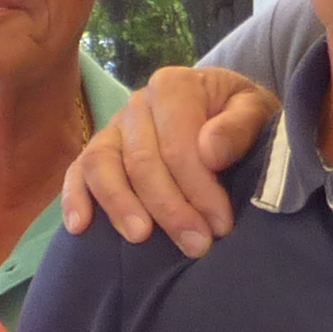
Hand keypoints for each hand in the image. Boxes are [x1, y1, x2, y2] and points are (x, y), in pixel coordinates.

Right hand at [61, 64, 276, 254]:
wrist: (227, 117)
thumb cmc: (242, 119)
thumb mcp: (258, 113)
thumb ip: (240, 127)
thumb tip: (210, 151)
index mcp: (174, 86)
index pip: (178, 143)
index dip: (198, 188)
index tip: (221, 225)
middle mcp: (138, 103)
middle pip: (142, 161)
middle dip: (170, 208)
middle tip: (197, 245)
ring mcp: (114, 128)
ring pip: (102, 165)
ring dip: (120, 205)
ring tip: (141, 237)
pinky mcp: (99, 152)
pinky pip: (78, 173)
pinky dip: (74, 198)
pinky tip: (80, 227)